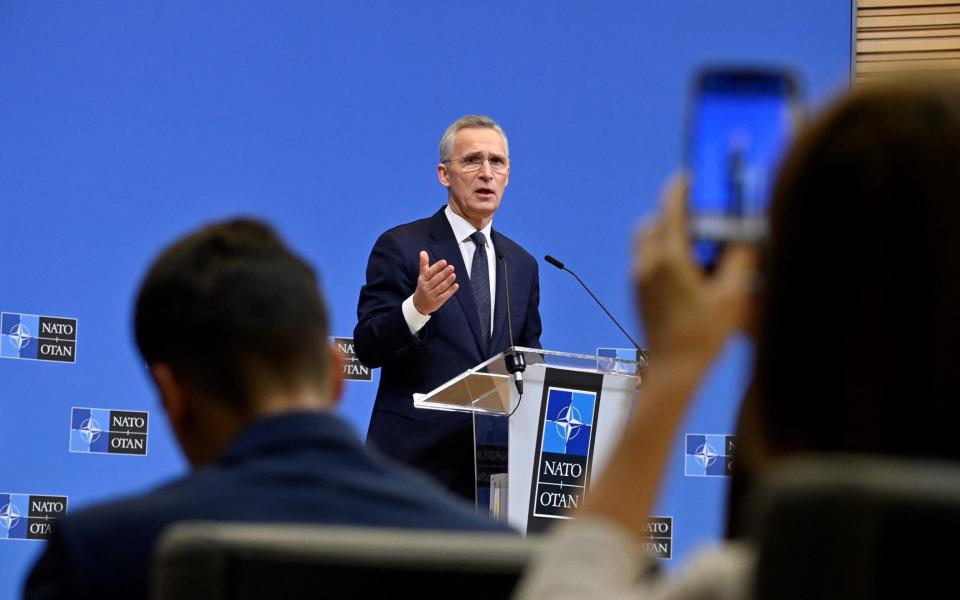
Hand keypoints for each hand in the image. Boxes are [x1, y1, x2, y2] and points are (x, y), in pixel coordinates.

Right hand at [412, 251, 458, 314]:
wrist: (419, 305)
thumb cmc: (423, 287)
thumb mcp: (422, 276)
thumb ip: (423, 264)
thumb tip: (423, 252)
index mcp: (422, 280)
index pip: (429, 273)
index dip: (437, 267)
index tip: (444, 262)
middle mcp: (426, 288)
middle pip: (436, 280)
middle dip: (444, 273)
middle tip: (451, 267)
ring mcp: (431, 295)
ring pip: (440, 287)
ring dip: (448, 281)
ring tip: (453, 275)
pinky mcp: (437, 302)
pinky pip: (444, 295)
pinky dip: (450, 290)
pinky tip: (456, 285)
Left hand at [634, 174, 756, 363]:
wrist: (673, 370)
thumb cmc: (703, 336)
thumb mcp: (732, 296)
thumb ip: (739, 260)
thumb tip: (743, 237)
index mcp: (669, 260)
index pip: (671, 210)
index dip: (681, 189)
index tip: (690, 176)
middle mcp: (647, 264)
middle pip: (653, 221)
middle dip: (673, 211)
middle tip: (698, 210)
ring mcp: (638, 278)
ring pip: (645, 239)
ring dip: (664, 230)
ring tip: (693, 240)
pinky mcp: (637, 291)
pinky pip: (644, 257)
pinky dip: (660, 250)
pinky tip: (685, 266)